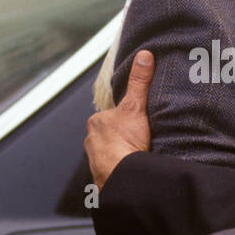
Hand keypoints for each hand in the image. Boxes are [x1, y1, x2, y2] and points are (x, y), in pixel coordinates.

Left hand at [85, 49, 153, 189]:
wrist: (124, 179)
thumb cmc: (125, 144)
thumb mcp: (136, 107)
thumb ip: (139, 82)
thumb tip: (144, 55)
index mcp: (96, 123)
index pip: (112, 115)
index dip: (127, 118)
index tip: (139, 123)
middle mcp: (91, 141)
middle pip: (110, 134)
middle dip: (123, 138)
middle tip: (141, 140)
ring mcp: (95, 161)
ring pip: (110, 153)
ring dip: (122, 155)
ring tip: (139, 156)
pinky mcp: (102, 178)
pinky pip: (113, 170)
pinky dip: (121, 169)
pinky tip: (133, 169)